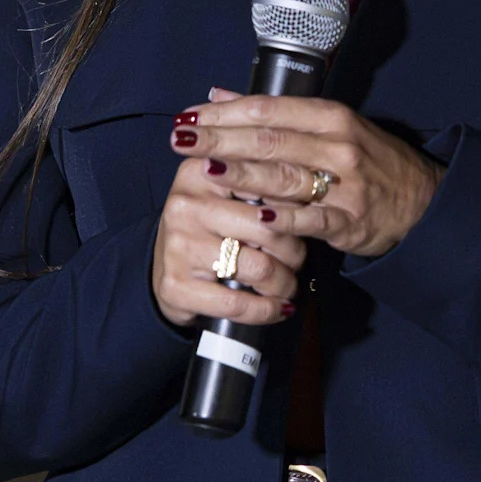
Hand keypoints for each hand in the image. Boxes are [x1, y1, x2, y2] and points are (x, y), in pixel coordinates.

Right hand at [151, 152, 306, 329]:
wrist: (163, 267)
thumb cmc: (207, 228)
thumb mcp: (225, 194)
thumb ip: (262, 184)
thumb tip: (316, 189)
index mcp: (202, 170)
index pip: (264, 181)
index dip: (298, 202)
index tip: (317, 216)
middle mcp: (186, 203)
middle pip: (268, 228)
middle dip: (295, 251)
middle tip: (299, 260)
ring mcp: (178, 244)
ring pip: (258, 267)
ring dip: (284, 283)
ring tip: (288, 285)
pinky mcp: (175, 284)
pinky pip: (236, 303)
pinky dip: (265, 311)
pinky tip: (277, 309)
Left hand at [171, 88, 446, 258]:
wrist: (420, 199)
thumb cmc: (366, 159)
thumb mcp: (328, 126)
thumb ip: (273, 113)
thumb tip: (217, 95)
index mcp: (330, 116)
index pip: (269, 109)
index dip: (225, 113)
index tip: (189, 116)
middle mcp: (338, 144)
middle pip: (270, 140)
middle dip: (221, 140)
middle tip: (181, 140)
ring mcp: (345, 183)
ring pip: (285, 176)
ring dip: (241, 175)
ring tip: (205, 171)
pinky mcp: (349, 220)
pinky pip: (310, 219)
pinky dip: (282, 218)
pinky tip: (254, 215)